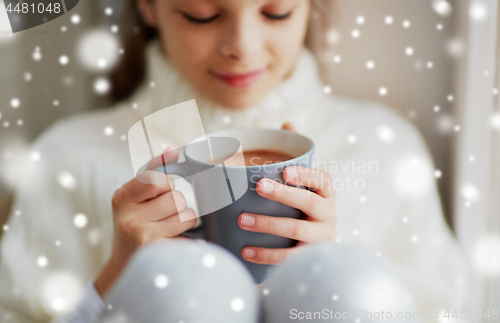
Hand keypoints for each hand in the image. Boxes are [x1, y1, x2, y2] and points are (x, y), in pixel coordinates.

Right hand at [95, 147, 196, 296]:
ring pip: (187, 215)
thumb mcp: (136, 198)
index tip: (157, 196)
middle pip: (177, 198)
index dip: (165, 186)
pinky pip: (190, 234)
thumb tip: (173, 149)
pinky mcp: (159, 253)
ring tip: (166, 231)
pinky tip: (172, 243)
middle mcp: (128, 218)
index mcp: (122, 198)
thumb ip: (154, 171)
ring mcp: (142, 237)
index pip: (157, 179)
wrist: (124, 268)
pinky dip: (187, 238)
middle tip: (160, 218)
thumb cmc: (135, 226)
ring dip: (183, 222)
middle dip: (176, 206)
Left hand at [237, 123, 335, 264]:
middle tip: (259, 188)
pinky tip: (245, 251)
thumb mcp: (306, 181)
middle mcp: (328, 214)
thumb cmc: (306, 204)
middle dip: (284, 195)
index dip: (306, 175)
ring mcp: (321, 237)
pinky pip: (289, 258)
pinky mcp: (309, 257)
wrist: (319, 244)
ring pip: (297, 231)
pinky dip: (267, 256)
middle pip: (309, 203)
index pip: (322, 180)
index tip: (285, 171)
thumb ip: (297, 154)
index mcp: (326, 192)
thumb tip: (287, 122)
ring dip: (269, 225)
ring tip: (242, 220)